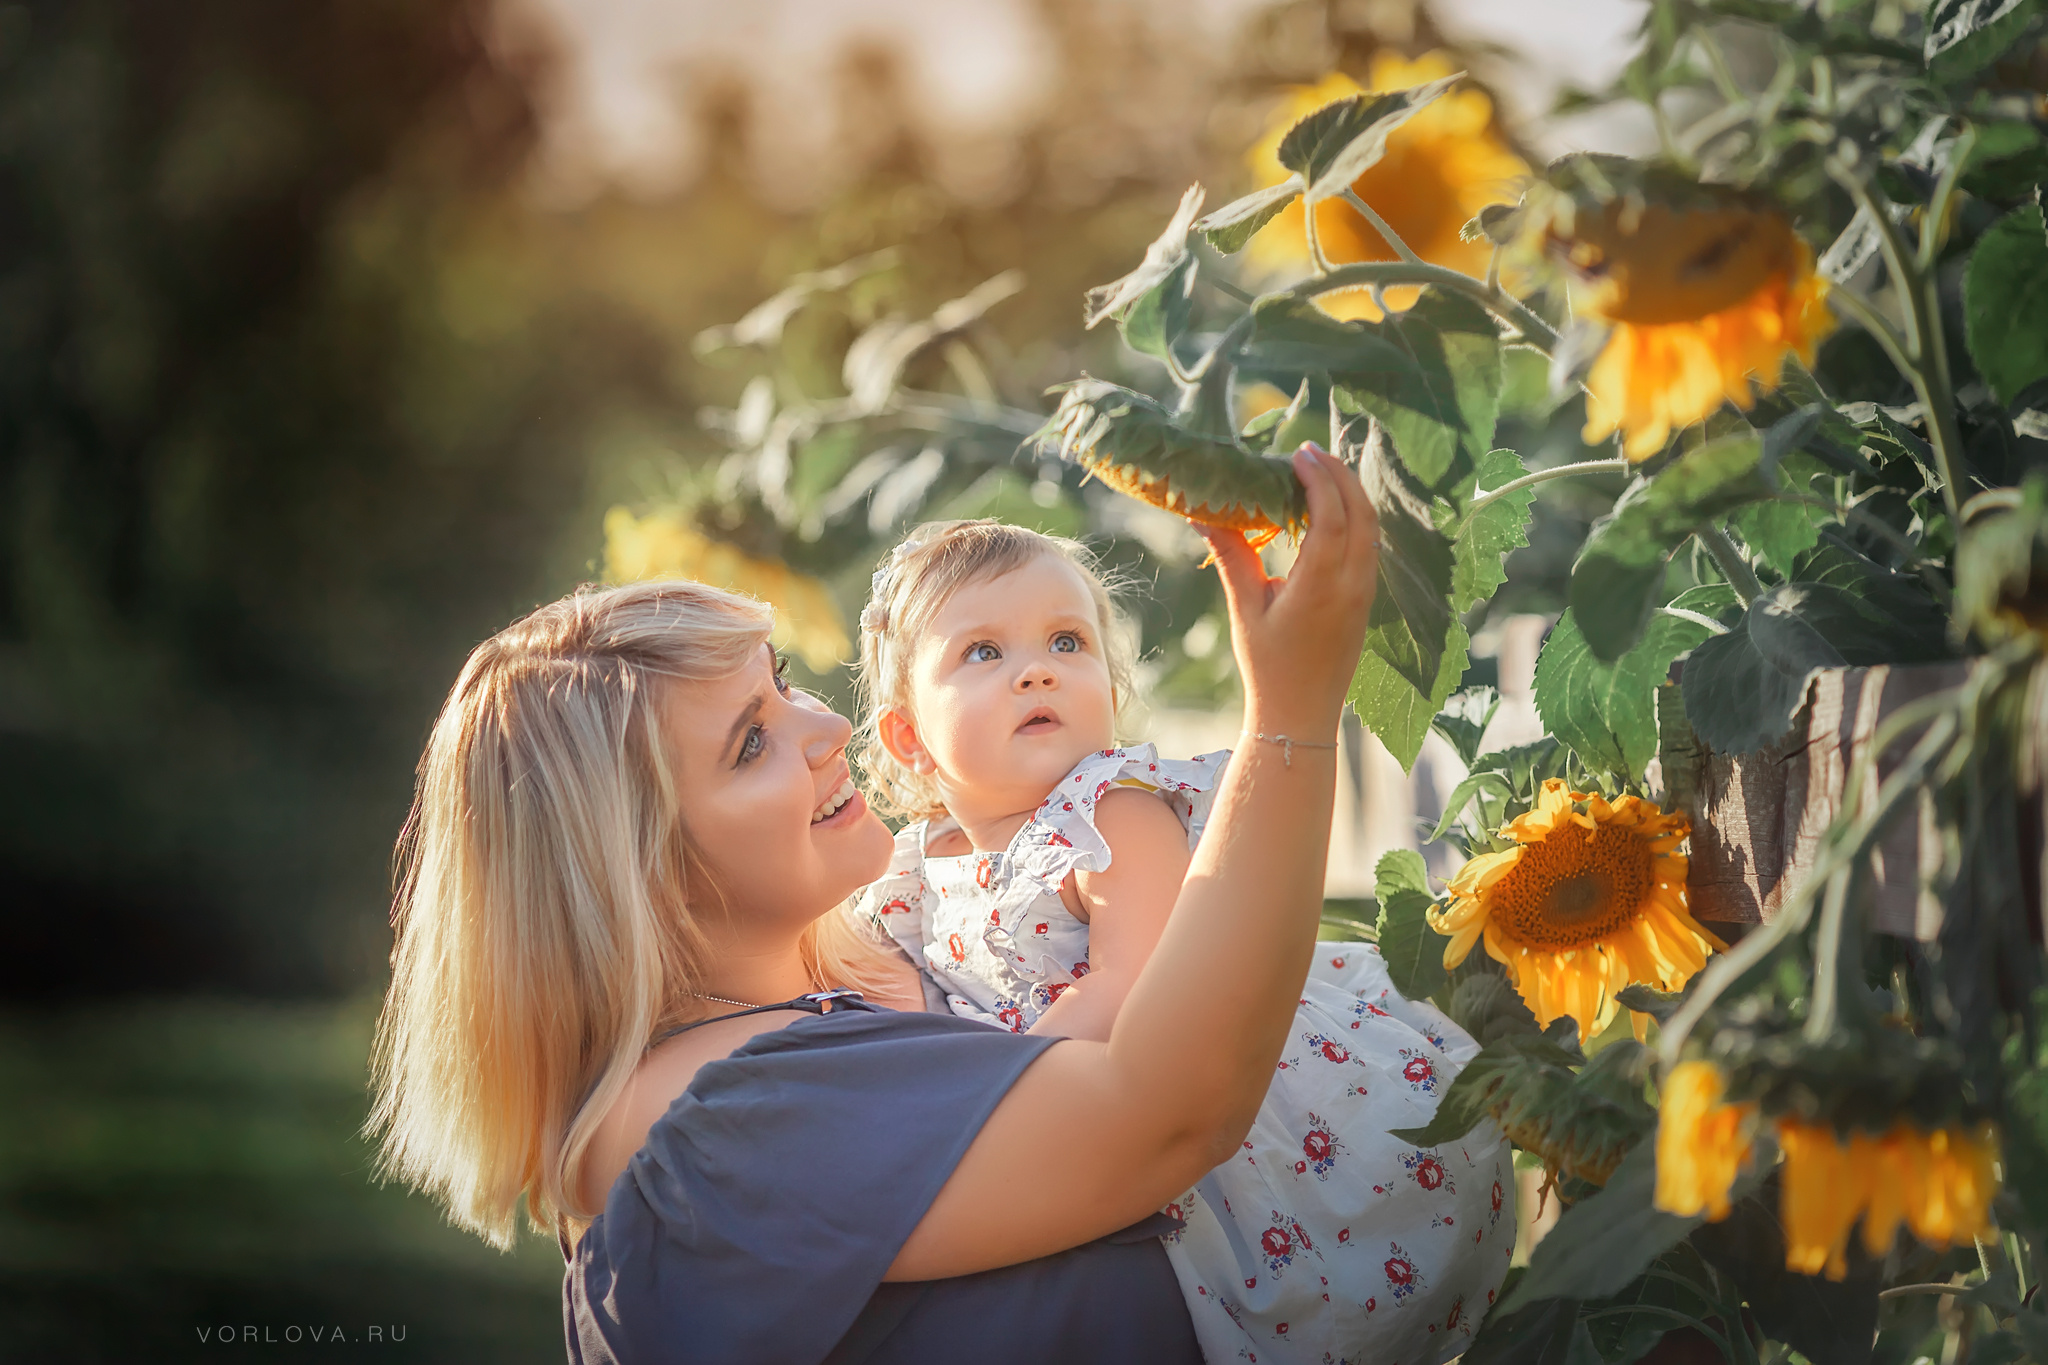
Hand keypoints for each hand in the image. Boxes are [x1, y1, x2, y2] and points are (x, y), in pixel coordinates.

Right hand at [1198, 444, 1377, 738]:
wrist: (1300, 714)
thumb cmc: (1268, 667)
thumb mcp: (1246, 610)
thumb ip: (1232, 557)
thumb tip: (1203, 516)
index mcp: (1321, 587)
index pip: (1330, 517)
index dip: (1318, 479)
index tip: (1298, 455)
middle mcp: (1352, 586)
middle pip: (1361, 514)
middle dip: (1340, 476)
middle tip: (1310, 452)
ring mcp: (1365, 593)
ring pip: (1371, 529)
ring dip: (1350, 494)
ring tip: (1321, 472)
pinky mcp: (1366, 600)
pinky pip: (1368, 546)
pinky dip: (1354, 519)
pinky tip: (1330, 511)